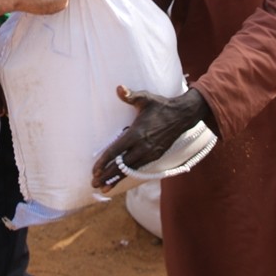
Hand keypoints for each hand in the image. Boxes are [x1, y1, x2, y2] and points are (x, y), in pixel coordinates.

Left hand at [91, 86, 209, 191]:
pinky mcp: (156, 156)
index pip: (117, 151)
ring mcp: (150, 153)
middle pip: (121, 165)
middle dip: (107, 176)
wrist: (182, 115)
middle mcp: (142, 146)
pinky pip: (139, 168)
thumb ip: (131, 95)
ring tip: (103, 187)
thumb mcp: (146, 98)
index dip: (104, 162)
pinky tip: (121, 179)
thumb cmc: (161, 105)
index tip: (94, 170)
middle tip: (93, 183)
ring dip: (116, 179)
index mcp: (137, 133)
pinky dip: (128, 175)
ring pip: (130, 170)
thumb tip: (119, 88)